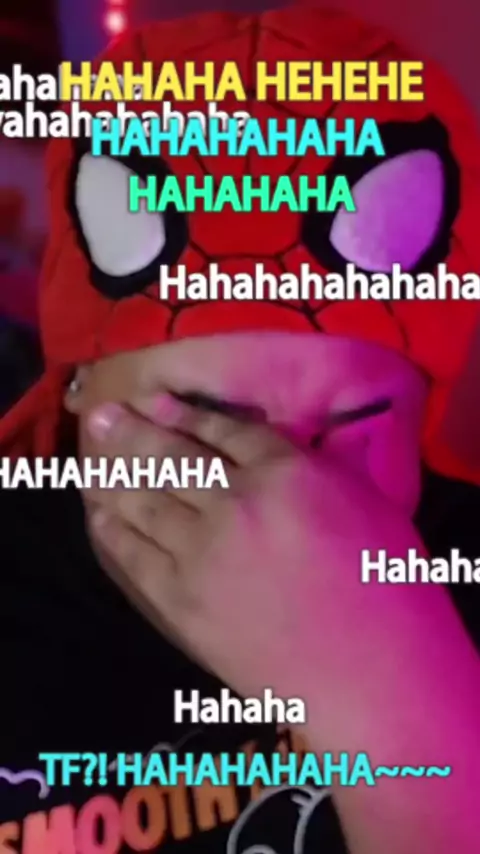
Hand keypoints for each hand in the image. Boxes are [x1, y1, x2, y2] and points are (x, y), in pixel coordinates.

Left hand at [86, 393, 423, 721]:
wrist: (370, 674)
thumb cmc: (387, 587)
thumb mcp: (366, 502)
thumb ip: (312, 468)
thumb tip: (269, 449)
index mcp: (287, 474)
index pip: (224, 433)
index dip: (185, 414)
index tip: (157, 401)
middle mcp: (235, 503)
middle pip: (172, 458)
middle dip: (132, 432)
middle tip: (101, 416)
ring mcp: (203, 553)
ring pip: (146, 501)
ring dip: (113, 475)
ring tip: (90, 456)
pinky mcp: (182, 601)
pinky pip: (135, 556)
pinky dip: (114, 533)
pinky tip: (99, 516)